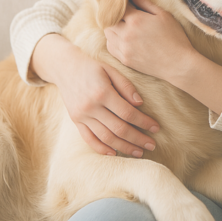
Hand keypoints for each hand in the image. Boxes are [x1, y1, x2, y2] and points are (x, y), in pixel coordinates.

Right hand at [31, 33, 160, 156]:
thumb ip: (126, 86)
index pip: (128, 113)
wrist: (65, 68)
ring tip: (138, 152)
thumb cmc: (92, 67)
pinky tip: (115, 153)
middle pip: (119, 128)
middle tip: (152, 145)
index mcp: (102, 92)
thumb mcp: (111, 70)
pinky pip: (89, 139)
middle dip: (137, 139)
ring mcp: (82, 116)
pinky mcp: (76, 121)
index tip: (156, 128)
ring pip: (105, 137)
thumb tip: (140, 104)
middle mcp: (91, 107)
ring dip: (124, 147)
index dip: (144, 122)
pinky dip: (102, 149)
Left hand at [104, 0, 196, 81]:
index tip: (127, 1)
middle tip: (126, 14)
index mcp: (135, 20)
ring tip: (125, 26)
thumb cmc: (174, 37)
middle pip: (109, 20)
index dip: (122, 2)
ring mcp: (123, 48)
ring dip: (113, 27)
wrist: (178, 64)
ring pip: (107, 33)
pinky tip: (124, 38)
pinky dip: (113, 40)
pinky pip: (110, 46)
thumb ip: (144, 1)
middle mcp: (125, 34)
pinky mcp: (124, 59)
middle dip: (115, 15)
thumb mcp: (162, 14)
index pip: (119, 6)